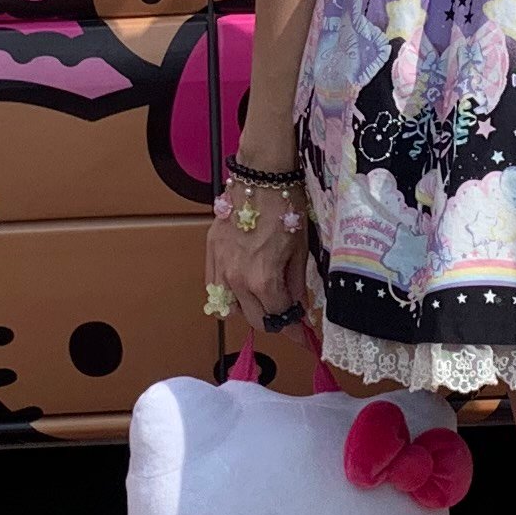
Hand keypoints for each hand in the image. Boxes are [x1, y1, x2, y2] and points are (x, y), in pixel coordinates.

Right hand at [205, 163, 308, 331]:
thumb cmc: (285, 207)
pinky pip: (215, 289)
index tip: (304, 337)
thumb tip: (296, 305)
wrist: (261, 177)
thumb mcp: (300, 250)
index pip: (280, 318)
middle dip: (275, 323)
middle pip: (256, 320)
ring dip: (250, 311)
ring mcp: (221, 269)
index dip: (295, 329)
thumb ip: (295, 283)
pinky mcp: (211, 255)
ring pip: (231, 309)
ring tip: (266, 301)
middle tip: (289, 318)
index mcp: (263, 281)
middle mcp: (238, 281)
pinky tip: (242, 290)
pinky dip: (228, 296)